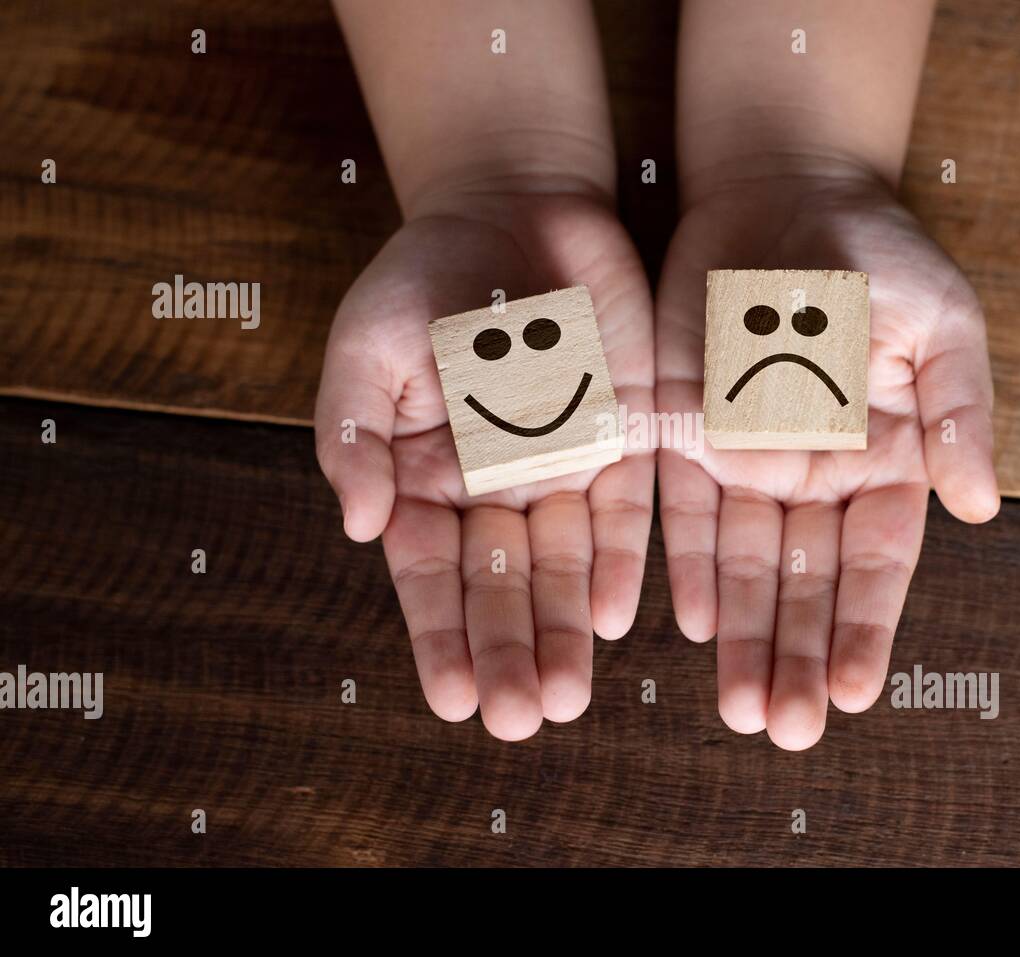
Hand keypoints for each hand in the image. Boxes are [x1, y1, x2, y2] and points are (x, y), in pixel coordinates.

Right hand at [315, 190, 654, 740]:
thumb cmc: (424, 276)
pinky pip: (625, 509)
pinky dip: (620, 561)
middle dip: (509, 652)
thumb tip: (362, 528)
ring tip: (564, 695)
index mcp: (427, 477)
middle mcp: (498, 487)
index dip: (440, 636)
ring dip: (564, 631)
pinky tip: (613, 616)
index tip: (451, 698)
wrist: (514, 207)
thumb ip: (355, 435)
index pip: (431, 574)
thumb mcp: (368, 344)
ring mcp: (564, 464)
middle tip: (517, 718)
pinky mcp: (624, 434)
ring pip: (566, 565)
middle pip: (503, 586)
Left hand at [655, 171, 999, 749]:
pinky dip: (687, 565)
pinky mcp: (684, 430)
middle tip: (784, 730)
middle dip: (796, 657)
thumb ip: (961, 413)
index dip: (864, 629)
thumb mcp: (941, 322)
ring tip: (742, 708)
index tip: (851, 693)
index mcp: (887, 458)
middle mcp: (817, 474)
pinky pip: (684, 512)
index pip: (877, 564)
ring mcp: (748, 457)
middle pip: (806, 583)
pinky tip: (689, 622)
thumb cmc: (879, 253)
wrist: (784, 188)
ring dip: (743, 637)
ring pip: (746, 565)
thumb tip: (983, 505)